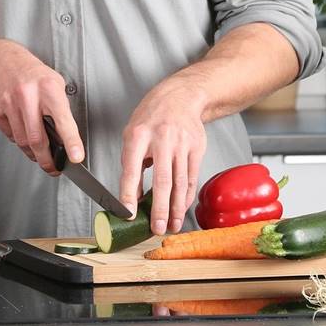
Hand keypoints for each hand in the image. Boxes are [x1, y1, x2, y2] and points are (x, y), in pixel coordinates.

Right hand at [0, 38, 83, 174]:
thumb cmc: (31, 73)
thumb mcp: (53, 83)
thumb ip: (60, 109)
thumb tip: (67, 140)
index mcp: (48, 87)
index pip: (62, 119)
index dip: (71, 141)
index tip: (76, 157)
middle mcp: (27, 94)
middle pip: (37, 139)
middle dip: (47, 160)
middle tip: (53, 168)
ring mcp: (8, 102)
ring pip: (22, 141)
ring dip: (32, 152)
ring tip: (37, 150)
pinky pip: (9, 135)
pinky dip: (17, 138)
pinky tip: (21, 128)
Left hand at [119, 78, 207, 234]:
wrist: (179, 97)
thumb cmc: (151, 116)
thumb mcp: (132, 133)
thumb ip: (130, 162)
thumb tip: (132, 194)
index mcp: (138, 135)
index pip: (131, 168)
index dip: (129, 193)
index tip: (128, 212)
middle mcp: (161, 140)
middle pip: (161, 180)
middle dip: (159, 208)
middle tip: (156, 228)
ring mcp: (181, 145)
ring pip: (179, 183)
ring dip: (176, 208)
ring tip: (171, 225)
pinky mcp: (197, 149)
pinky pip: (191, 178)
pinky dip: (186, 196)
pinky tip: (182, 208)